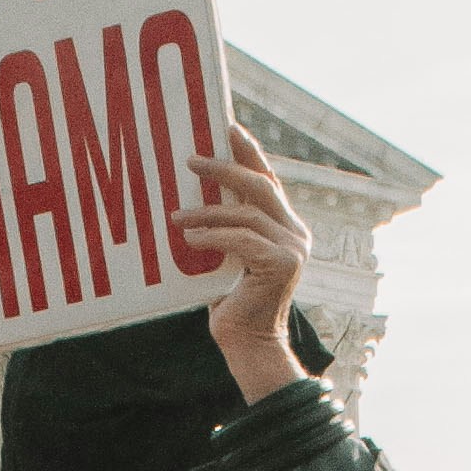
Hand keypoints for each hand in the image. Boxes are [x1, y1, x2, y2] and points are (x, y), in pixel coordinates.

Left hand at [175, 122, 311, 401]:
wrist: (247, 344)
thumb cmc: (230, 302)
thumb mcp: (227, 256)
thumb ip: (225, 228)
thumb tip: (193, 196)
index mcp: (286, 227)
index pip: (267, 181)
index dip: (249, 152)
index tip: (227, 127)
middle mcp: (296, 234)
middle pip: (261, 186)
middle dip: (225, 166)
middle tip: (190, 159)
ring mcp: (293, 249)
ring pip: (247, 213)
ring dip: (207, 210)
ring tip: (175, 215)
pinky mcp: (282, 264)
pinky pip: (241, 239)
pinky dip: (213, 236)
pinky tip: (189, 237)